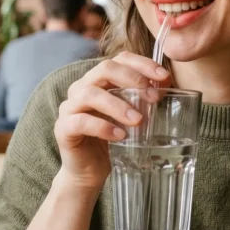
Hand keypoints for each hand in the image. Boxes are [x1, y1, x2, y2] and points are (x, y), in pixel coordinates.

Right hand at [54, 52, 171, 192]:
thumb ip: (143, 98)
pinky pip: (81, 121)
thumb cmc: (112, 138)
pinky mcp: (63, 128)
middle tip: (152, 98)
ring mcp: (69, 107)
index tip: (164, 77)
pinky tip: (120, 136)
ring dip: (118, 105)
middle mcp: (81, 87)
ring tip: (138, 121)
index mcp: (98, 80)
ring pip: (90, 94)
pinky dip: (103, 127)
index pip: (120, 59)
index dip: (143, 64)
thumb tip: (166, 83)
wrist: (90, 170)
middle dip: (132, 80)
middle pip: (104, 69)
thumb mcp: (130, 114)